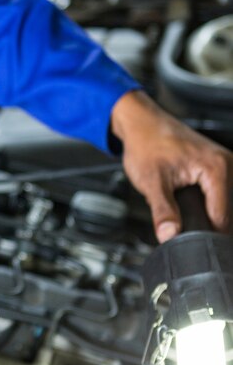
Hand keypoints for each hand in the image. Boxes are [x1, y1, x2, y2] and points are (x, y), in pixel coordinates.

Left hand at [111, 90, 232, 241]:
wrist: (141, 123)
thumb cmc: (145, 144)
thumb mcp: (152, 182)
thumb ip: (163, 212)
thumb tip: (170, 236)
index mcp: (218, 168)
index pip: (222, 217)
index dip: (204, 233)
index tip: (187, 241)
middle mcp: (227, 165)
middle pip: (226, 213)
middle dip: (203, 223)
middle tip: (178, 219)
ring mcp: (225, 165)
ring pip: (223, 206)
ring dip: (205, 214)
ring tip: (182, 207)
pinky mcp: (219, 168)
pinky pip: (219, 196)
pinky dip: (206, 204)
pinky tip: (190, 202)